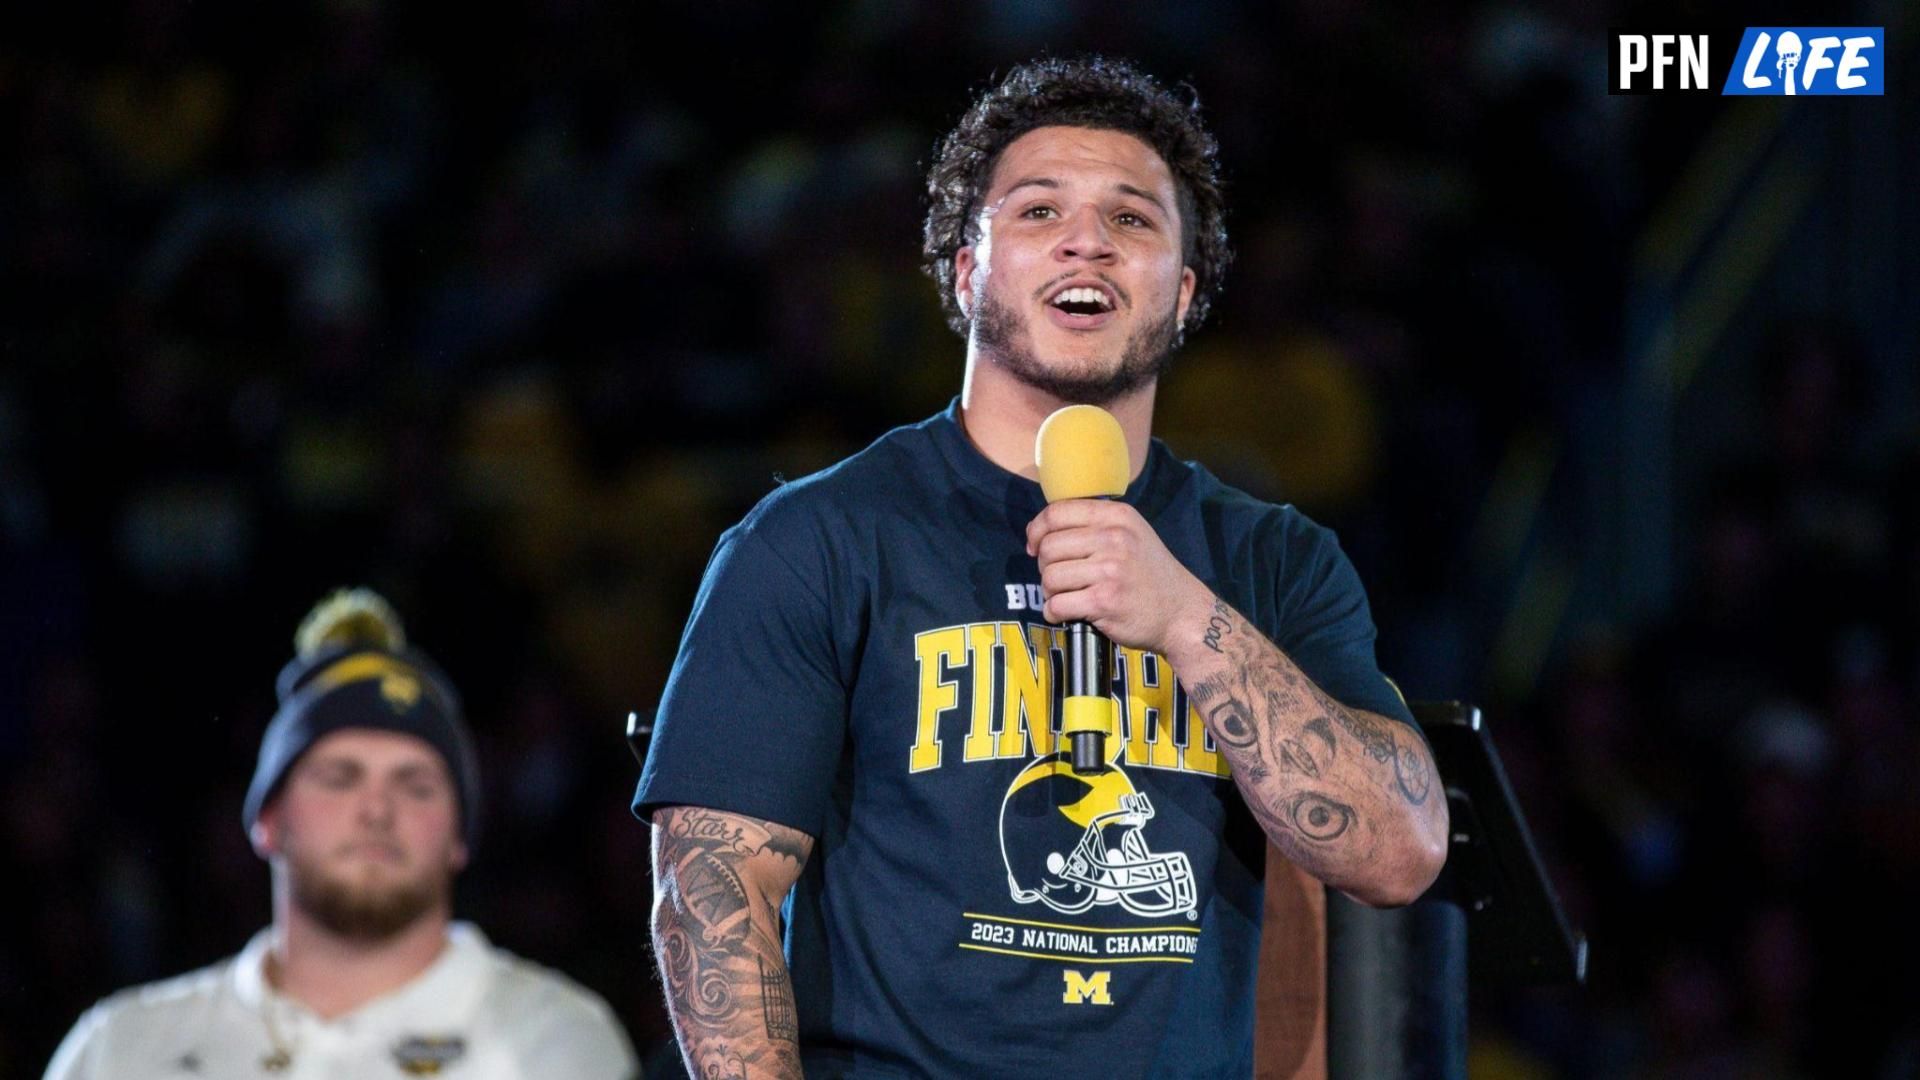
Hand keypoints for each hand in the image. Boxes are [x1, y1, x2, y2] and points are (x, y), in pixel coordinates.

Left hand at [1025, 499, 1211, 654]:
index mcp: (1117, 516)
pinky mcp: (1104, 601)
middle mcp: (1114, 539)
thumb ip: (1095, 525)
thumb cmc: (1150, 574)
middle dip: (1045, 566)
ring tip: (1066, 596)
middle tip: (1059, 578)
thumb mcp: (1132, 533)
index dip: (1037, 529)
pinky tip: (1065, 613)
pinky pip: (1057, 605)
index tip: (1034, 545)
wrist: (1181, 612)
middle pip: (1049, 546)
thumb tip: (1043, 529)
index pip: (1057, 512)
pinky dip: (1054, 612)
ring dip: (1050, 591)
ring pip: (1050, 577)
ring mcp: (1109, 570)